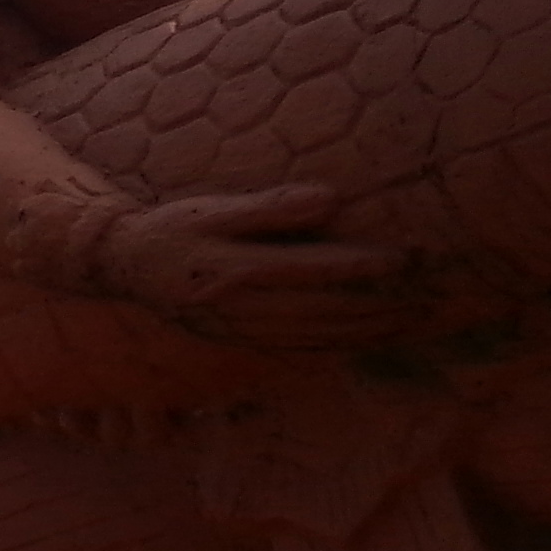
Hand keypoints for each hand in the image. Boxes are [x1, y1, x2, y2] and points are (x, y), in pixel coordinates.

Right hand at [98, 186, 414, 350]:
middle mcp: (241, 308)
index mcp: (237, 270)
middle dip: (376, 309)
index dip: (360, 266)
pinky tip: (363, 340)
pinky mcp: (240, 341)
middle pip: (323, 312)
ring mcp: (241, 330)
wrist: (125, 268)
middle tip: (425, 301)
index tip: (404, 259)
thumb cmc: (173, 229)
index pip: (312, 270)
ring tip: (407, 323)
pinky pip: (298, 349)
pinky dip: (336, 346)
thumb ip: (272, 208)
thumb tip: (331, 201)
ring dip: (364, 333)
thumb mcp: (215, 210)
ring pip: (315, 336)